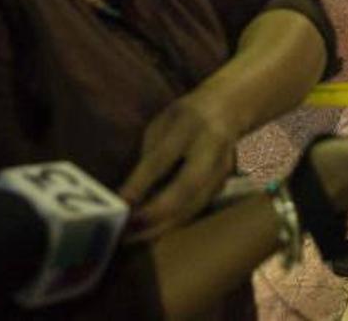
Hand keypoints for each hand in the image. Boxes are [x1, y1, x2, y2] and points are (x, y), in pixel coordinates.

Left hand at [119, 93, 239, 242]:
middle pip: (185, 189)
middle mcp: (211, 148)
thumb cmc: (184, 117)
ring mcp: (222, 169)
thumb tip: (130, 195)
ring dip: (162, 226)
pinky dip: (173, 223)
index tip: (118, 205)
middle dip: (154, 215)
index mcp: (190, 125)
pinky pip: (196, 210)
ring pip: (193, 206)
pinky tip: (152, 231)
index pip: (161, 160)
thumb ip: (149, 156)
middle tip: (125, 232)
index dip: (139, 185)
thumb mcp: (162, 125)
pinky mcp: (224, 185)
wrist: (229, 110)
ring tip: (133, 238)